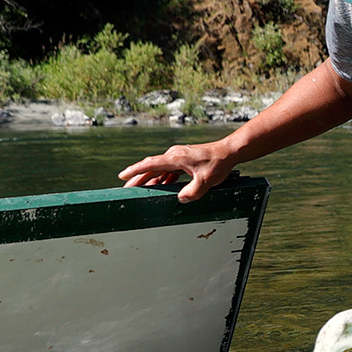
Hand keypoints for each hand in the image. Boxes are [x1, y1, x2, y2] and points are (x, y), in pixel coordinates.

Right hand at [119, 141, 234, 202]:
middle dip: (138, 177)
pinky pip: (169, 170)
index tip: (123, 176)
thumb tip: (181, 199)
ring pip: (160, 169)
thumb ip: (192, 192)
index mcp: (175, 158)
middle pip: (151, 167)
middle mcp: (174, 155)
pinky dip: (163, 178)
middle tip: (126, 188)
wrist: (229, 152)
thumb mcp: (205, 181)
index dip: (135, 170)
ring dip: (150, 178)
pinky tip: (160, 186)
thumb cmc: (218, 163)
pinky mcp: (185, 160)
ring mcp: (179, 157)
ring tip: (140, 189)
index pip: (150, 164)